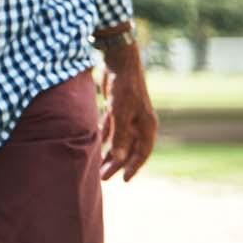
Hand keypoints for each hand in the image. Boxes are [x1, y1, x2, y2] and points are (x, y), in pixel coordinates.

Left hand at [98, 41, 157, 181]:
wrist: (119, 63)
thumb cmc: (124, 88)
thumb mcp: (121, 112)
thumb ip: (120, 135)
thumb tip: (117, 158)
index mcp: (147, 126)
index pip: (142, 153)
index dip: (133, 167)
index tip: (124, 180)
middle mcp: (139, 124)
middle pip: (128, 149)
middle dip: (116, 164)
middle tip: (104, 178)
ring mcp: (128, 117)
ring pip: (118, 141)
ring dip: (109, 154)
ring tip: (98, 168)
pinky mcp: (116, 110)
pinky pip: (110, 129)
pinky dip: (104, 139)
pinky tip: (95, 148)